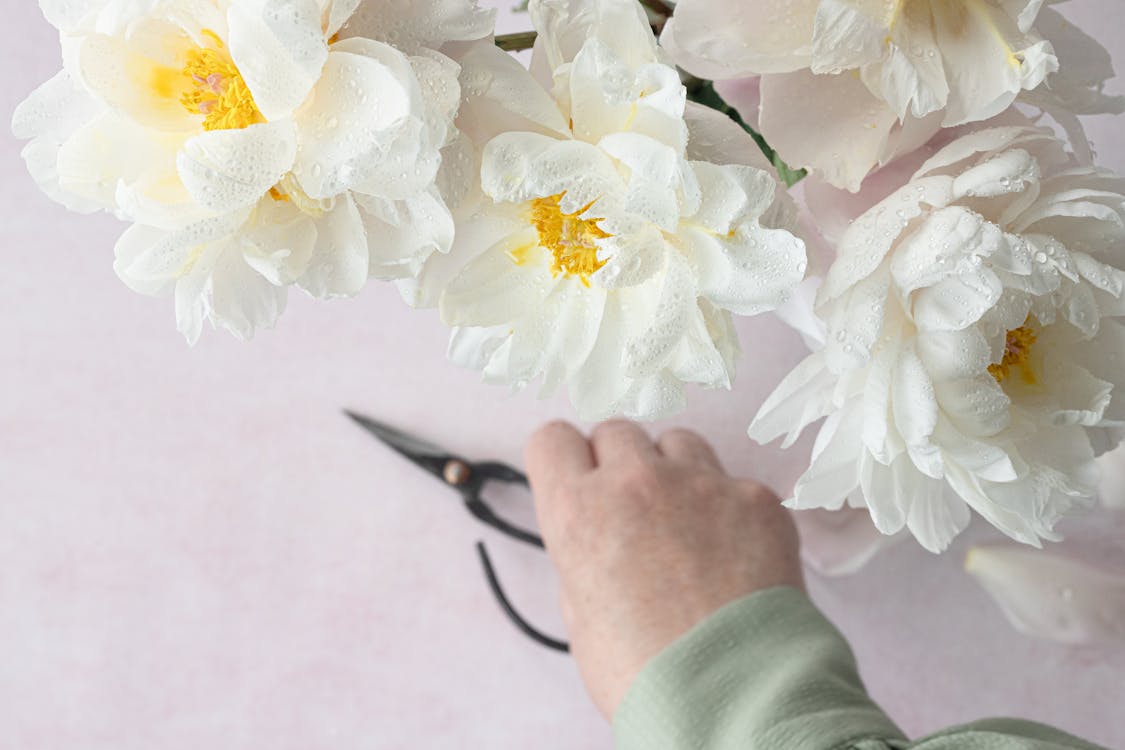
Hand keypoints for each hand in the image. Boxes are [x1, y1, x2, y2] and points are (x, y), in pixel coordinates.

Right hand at [525, 420, 804, 718]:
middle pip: (616, 432)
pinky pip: (734, 482)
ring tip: (688, 524)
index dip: (563, 462)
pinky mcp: (757, 499)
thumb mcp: (583, 615)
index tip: (576, 480)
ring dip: (675, 472)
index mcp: (578, 512)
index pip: (552, 439)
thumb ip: (585, 555)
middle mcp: (637, 482)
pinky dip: (730, 508)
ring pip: (678, 442)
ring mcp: (702, 484)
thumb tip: (602, 536)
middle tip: (635, 511)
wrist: (734, 699)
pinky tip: (735, 553)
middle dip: (620, 465)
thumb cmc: (648, 674)